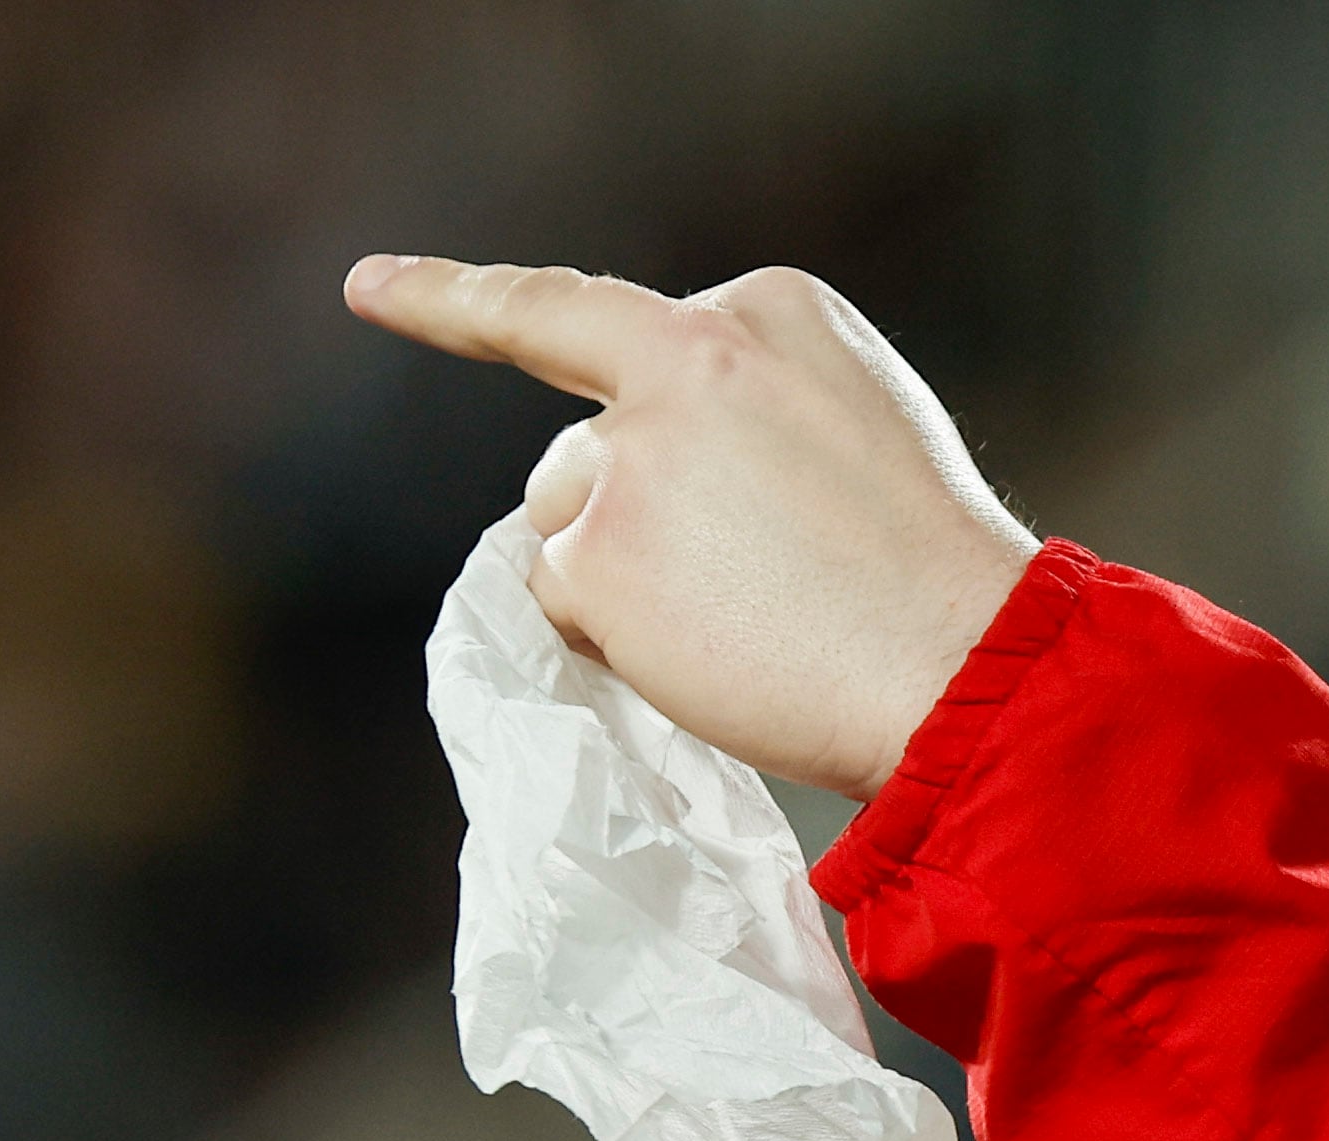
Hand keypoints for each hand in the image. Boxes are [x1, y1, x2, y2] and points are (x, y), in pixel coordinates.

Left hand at [344, 255, 1036, 801]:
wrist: (958, 661)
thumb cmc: (928, 568)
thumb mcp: (853, 421)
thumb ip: (736, 409)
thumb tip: (619, 470)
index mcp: (763, 305)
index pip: (593, 312)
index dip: (460, 299)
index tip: (370, 290)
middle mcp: (685, 354)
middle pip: (581, 443)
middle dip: (619, 518)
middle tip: (730, 586)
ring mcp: (630, 452)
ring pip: (561, 519)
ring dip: (617, 577)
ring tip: (743, 618)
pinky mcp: (595, 549)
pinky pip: (559, 595)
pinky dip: (612, 635)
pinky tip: (703, 646)